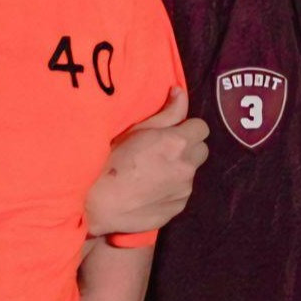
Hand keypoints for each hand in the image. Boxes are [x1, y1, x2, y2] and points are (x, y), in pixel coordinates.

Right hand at [85, 87, 208, 237]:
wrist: (99, 204)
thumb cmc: (111, 161)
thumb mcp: (136, 130)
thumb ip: (166, 113)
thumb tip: (181, 93)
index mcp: (178, 143)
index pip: (202, 127)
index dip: (187, 128)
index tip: (172, 132)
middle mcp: (187, 166)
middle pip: (202, 150)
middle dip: (188, 148)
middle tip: (164, 151)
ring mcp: (184, 190)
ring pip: (191, 172)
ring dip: (179, 169)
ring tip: (153, 173)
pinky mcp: (179, 208)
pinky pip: (182, 193)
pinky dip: (172, 189)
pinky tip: (151, 191)